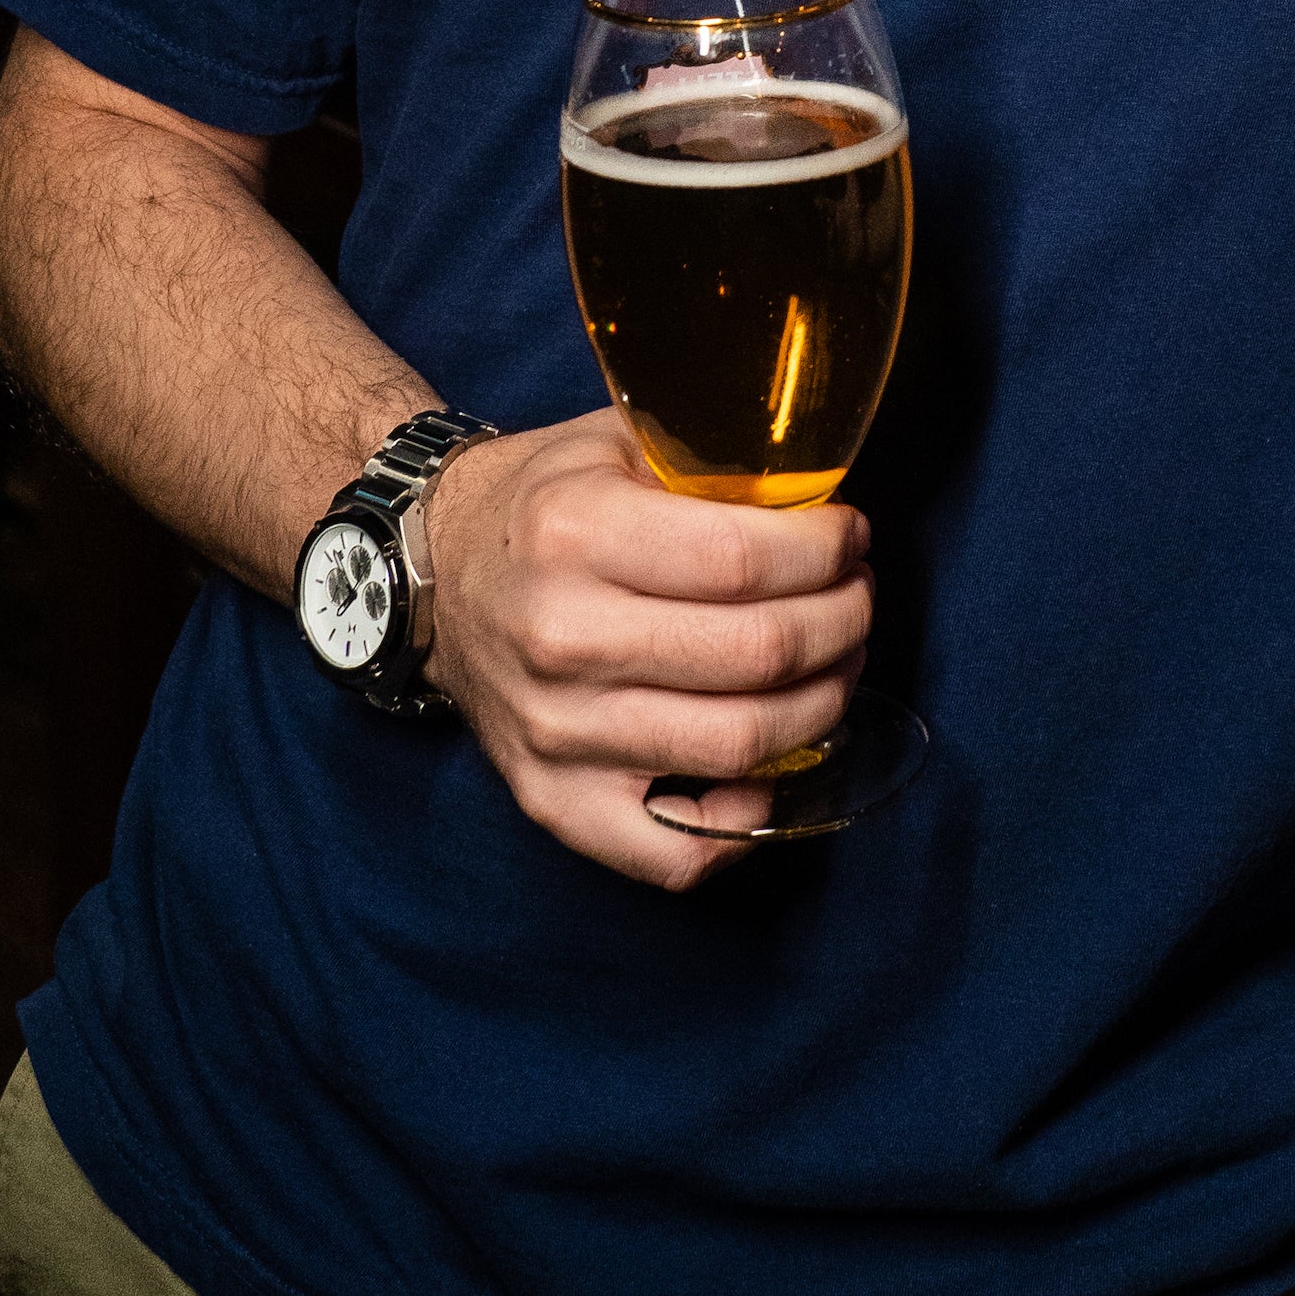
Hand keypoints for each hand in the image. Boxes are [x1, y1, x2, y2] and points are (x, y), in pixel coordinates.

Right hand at [425, 409, 872, 890]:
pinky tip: (770, 768)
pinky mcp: (552, 801)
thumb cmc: (548, 504)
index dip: (825, 552)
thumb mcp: (616, 441)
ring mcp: (555, 732)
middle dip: (841, 622)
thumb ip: (711, 459)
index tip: (851, 538)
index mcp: (574, 532)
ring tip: (837, 663)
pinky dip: (743, 822)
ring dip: (820, 705)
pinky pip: (673, 854)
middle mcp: (559, 636)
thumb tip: (824, 493)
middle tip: (857, 598)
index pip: (742, 558)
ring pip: (737, 747)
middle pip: (756, 654)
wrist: (437, 573)